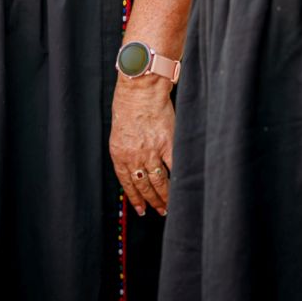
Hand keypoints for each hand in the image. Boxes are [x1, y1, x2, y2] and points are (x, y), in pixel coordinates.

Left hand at [109, 76, 174, 216]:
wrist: (140, 90)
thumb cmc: (128, 105)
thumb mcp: (119, 132)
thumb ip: (126, 151)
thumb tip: (135, 169)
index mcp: (119, 153)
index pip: (127, 183)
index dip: (135, 198)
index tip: (140, 209)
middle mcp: (134, 156)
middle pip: (144, 185)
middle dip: (151, 200)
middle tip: (158, 211)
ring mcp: (151, 151)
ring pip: (159, 181)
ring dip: (165, 196)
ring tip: (169, 206)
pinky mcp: (167, 144)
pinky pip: (174, 167)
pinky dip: (178, 179)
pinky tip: (182, 187)